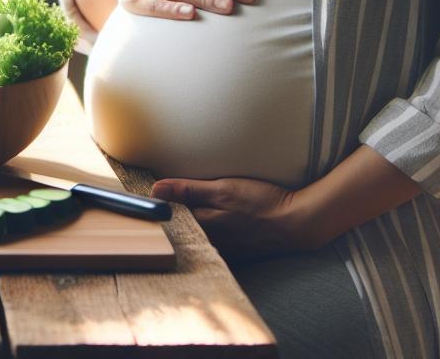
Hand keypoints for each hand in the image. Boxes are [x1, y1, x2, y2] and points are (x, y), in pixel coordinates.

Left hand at [151, 175, 317, 261]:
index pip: (169, 219)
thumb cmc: (261, 202)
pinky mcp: (236, 250)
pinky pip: (212, 242)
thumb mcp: (224, 189)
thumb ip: (189, 190)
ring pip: (196, 236)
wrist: (297, 223)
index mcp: (204, 226)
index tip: (142, 196)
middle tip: (154, 203)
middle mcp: (211, 242)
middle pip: (181, 230)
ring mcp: (224, 249)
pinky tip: (204, 223)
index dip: (156, 208)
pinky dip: (204, 232)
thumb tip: (155, 190)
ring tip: (173, 212)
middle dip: (167, 218)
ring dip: (185, 225)